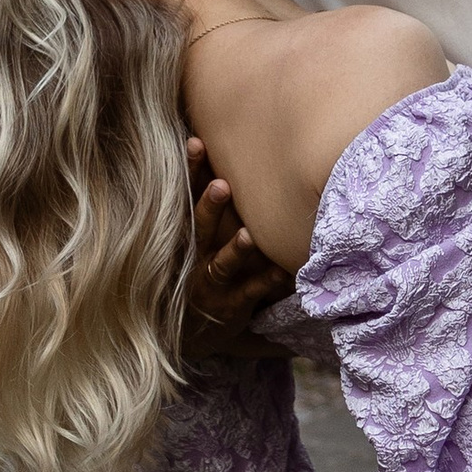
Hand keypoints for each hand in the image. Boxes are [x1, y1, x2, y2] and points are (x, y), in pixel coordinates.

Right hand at [182, 136, 293, 354]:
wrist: (198, 328)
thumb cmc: (206, 265)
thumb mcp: (203, 235)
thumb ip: (213, 200)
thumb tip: (226, 145)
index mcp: (191, 233)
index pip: (188, 196)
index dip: (191, 170)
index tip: (195, 142)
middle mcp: (198, 256)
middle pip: (201, 227)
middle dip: (209, 205)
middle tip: (221, 184)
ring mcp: (213, 283)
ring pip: (223, 263)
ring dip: (236, 249)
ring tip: (247, 236)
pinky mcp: (233, 304)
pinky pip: (252, 292)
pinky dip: (268, 281)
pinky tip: (284, 272)